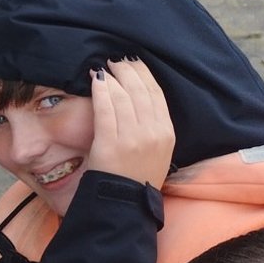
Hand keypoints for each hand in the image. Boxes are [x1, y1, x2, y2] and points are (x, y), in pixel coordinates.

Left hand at [86, 58, 173, 189]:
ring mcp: (133, 138)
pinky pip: (105, 110)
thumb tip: (139, 96)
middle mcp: (153, 133)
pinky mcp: (111, 144)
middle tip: (115, 60)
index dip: (144, 74)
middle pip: (140, 91)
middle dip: (127, 71)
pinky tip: (96, 80)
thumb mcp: (158, 149)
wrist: (125, 202)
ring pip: (123, 97)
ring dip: (112, 78)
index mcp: (167, 133)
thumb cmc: (137, 175)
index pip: (156, 94)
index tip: (134, 63)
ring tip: (103, 68)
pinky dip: (100, 92)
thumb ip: (153, 125)